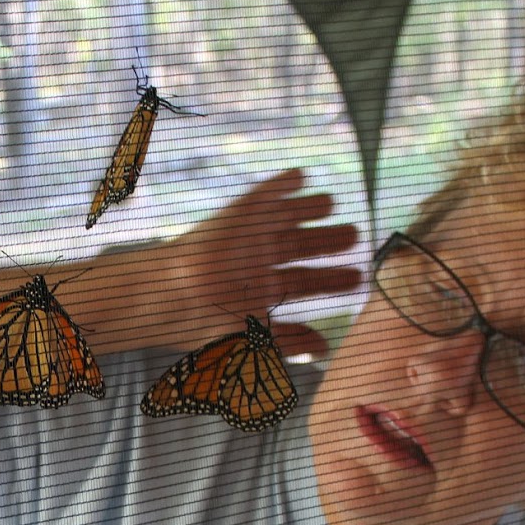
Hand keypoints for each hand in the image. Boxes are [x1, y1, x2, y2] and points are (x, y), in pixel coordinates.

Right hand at [156, 169, 361, 341]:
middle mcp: (256, 262)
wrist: (166, 297)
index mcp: (261, 291)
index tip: (358, 277)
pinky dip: (280, 185)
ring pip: (286, 220)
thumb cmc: (201, 323)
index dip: (331, 279)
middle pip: (300, 248)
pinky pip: (260, 198)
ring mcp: (245, 237)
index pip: (303, 282)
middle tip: (356, 236)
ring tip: (331, 202)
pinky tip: (300, 175)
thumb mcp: (250, 339)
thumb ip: (289, 341)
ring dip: (310, 209)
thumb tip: (325, 348)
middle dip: (329, 242)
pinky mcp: (232, 216)